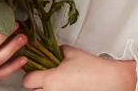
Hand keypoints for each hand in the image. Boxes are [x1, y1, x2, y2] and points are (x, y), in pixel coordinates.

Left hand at [20, 46, 134, 90]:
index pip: (27, 80)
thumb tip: (53, 51)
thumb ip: (58, 51)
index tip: (36, 70)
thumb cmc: (92, 67)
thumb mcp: (72, 53)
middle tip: (48, 76)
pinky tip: (65, 87)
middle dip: (38, 84)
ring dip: (46, 90)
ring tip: (58, 83)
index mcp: (51, 79)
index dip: (31, 73)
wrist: (109, 81)